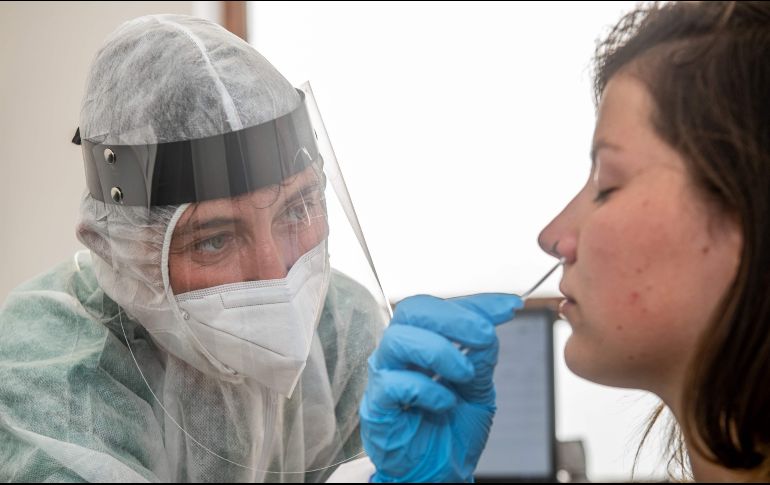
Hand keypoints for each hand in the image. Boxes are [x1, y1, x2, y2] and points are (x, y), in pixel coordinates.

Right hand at [360, 293, 522, 481]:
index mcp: (423, 342)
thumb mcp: (479, 390)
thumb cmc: (452, 430)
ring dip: (440, 352)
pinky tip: (444, 403)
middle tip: (484, 334)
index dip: (476, 303)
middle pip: (412, 310)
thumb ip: (481, 358)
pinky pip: (394, 384)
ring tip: (465, 375)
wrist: (440, 473)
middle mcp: (400, 353)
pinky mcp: (377, 407)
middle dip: (455, 317)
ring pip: (399, 339)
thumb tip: (489, 327)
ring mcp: (385, 377)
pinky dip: (426, 389)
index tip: (510, 305)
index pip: (441, 307)